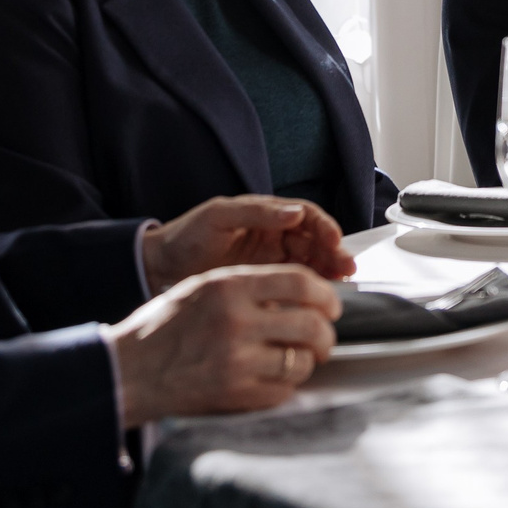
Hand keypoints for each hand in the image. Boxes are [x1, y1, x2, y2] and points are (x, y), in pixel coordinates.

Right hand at [105, 264, 342, 423]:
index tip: (330, 305)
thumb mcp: (202, 288)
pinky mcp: (236, 394)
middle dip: (325, 334)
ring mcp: (238, 360)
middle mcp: (237, 321)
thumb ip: (247, 286)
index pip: (300, 282)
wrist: (129, 371)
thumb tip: (299, 292)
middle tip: (323, 338)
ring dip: (308, 362)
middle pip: (311, 324)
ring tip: (300, 360)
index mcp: (230, 287)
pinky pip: (283, 390)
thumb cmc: (162, 328)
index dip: (325, 294)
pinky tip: (275, 380)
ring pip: (301, 361)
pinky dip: (286, 386)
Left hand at [141, 195, 355, 290]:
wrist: (161, 267)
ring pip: (311, 261)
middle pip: (315, 240)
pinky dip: (312, 286)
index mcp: (266, 214)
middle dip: (333, 251)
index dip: (324, 227)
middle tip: (345, 268)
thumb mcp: (218, 217)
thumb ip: (256, 212)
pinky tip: (320, 295)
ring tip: (341, 282)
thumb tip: (293, 212)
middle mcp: (274, 234)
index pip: (306, 216)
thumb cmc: (187, 236)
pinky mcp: (266, 280)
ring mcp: (272, 258)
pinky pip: (296, 281)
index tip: (334, 241)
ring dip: (328, 269)